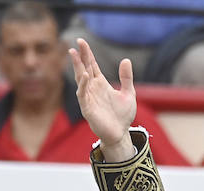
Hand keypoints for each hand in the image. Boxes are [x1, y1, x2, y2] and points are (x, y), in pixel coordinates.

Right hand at [69, 38, 136, 159]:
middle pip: (84, 68)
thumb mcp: (128, 93)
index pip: (91, 65)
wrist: (120, 134)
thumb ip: (126, 78)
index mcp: (101, 84)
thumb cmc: (123, 116)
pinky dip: (83, 85)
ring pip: (81, 79)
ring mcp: (89, 98)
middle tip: (77, 42)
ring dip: (78, 67)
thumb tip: (126, 60)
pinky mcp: (87, 108)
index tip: (82, 42)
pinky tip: (85, 75)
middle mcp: (93, 89)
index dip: (87, 54)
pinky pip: (83, 94)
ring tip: (74, 54)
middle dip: (80, 56)